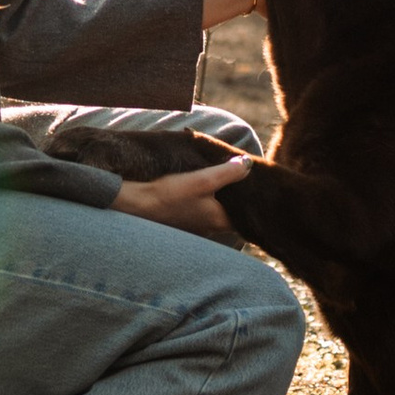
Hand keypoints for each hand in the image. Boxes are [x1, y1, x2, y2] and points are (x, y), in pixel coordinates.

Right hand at [112, 154, 249, 241]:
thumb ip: (228, 172)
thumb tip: (248, 164)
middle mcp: (210, 229)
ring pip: (216, 212)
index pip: (246, 215)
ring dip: (221, 199)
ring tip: (225, 180)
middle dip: (237, 198)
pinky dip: (207, 202)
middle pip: (232, 213)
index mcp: (219, 221)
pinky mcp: (184, 223)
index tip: (256, 185)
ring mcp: (196, 228)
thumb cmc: (170, 194)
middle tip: (242, 179)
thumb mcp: (202, 179)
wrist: (138, 205)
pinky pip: (202, 212)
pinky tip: (202, 189)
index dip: (252, 200)